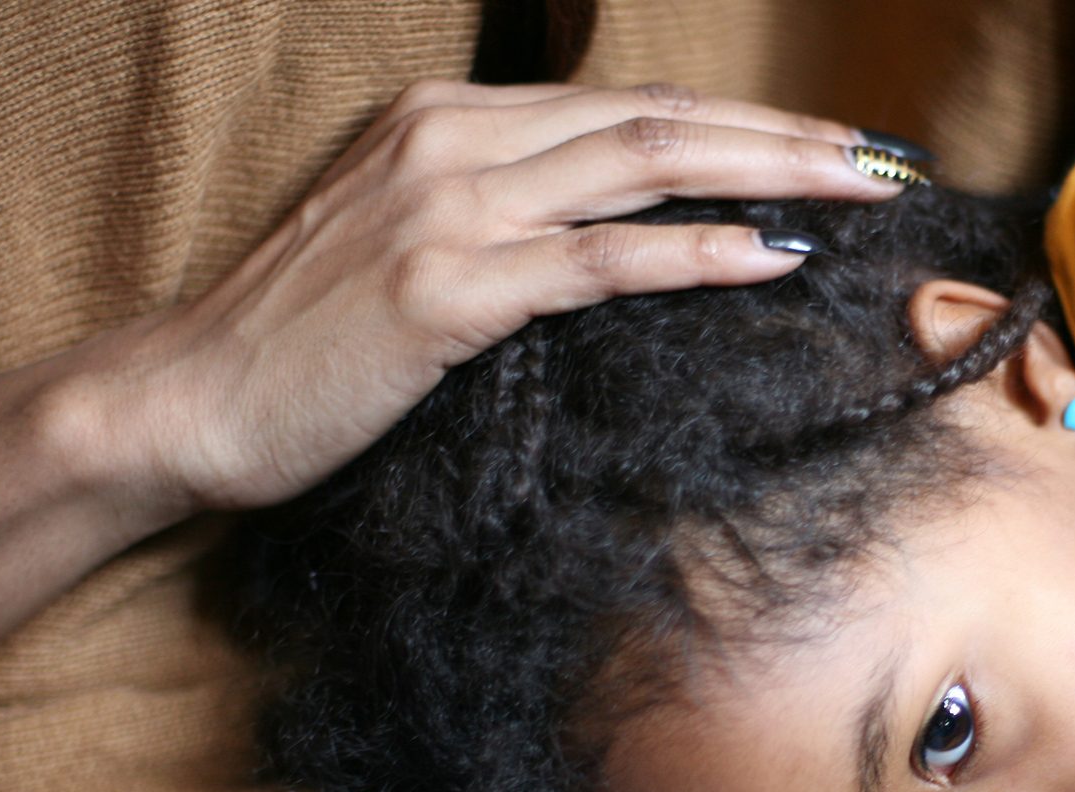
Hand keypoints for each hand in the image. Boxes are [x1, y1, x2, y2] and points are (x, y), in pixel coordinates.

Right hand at [84, 81, 902, 523]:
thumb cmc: (301, 345)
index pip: (627, 108)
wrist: (190, 399)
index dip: (740, 124)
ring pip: (643, 166)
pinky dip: (693, 253)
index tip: (829, 148)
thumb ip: (505, 226)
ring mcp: (448, 205)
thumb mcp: (409, 253)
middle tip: (884, 159)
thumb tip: (617, 241)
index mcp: (449, 121)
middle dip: (784, 135)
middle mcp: (454, 140)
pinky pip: (599, 259)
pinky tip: (768, 256)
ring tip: (859, 190)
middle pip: (657, 119)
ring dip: (768, 175)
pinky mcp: (447, 286)